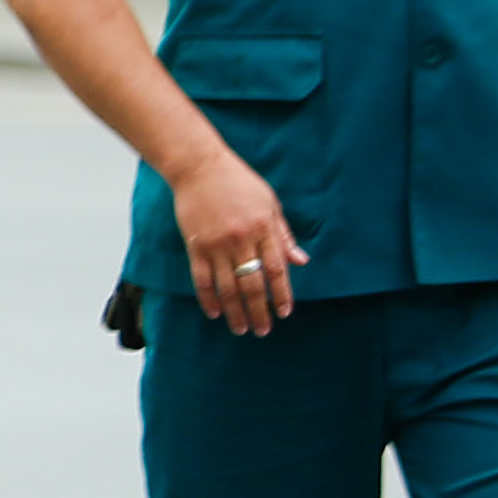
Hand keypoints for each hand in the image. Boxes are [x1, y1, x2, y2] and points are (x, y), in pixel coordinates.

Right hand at [171, 148, 307, 335]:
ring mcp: (217, 245)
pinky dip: (208, 298)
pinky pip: (202, 279)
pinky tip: (214, 312)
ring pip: (228, 287)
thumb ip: (284, 235)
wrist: (200, 167)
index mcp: (264, 229)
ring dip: (235, 311)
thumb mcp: (270, 204)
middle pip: (253, 284)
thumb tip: (301, 262)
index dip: (282, 294)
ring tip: (240, 329)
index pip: (276, 269)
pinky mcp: (196, 245)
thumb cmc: (239, 182)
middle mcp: (242, 240)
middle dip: (259, 311)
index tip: (285, 313)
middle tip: (263, 331)